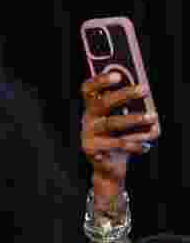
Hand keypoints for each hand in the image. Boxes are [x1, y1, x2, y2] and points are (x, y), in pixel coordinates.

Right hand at [80, 72, 160, 193]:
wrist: (108, 166)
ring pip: (112, 123)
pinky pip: (116, 144)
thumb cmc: (118, 137)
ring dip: (134, 119)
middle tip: (145, 89)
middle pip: (103, 103)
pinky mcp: (92, 150)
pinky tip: (144, 146)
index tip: (118, 76)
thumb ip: (129, 106)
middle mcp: (88, 119)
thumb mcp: (122, 120)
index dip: (100, 80)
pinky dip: (133, 145)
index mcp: (92, 107)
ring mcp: (88, 134)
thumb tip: (144, 94)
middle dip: (124, 94)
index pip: (89, 89)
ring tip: (153, 117)